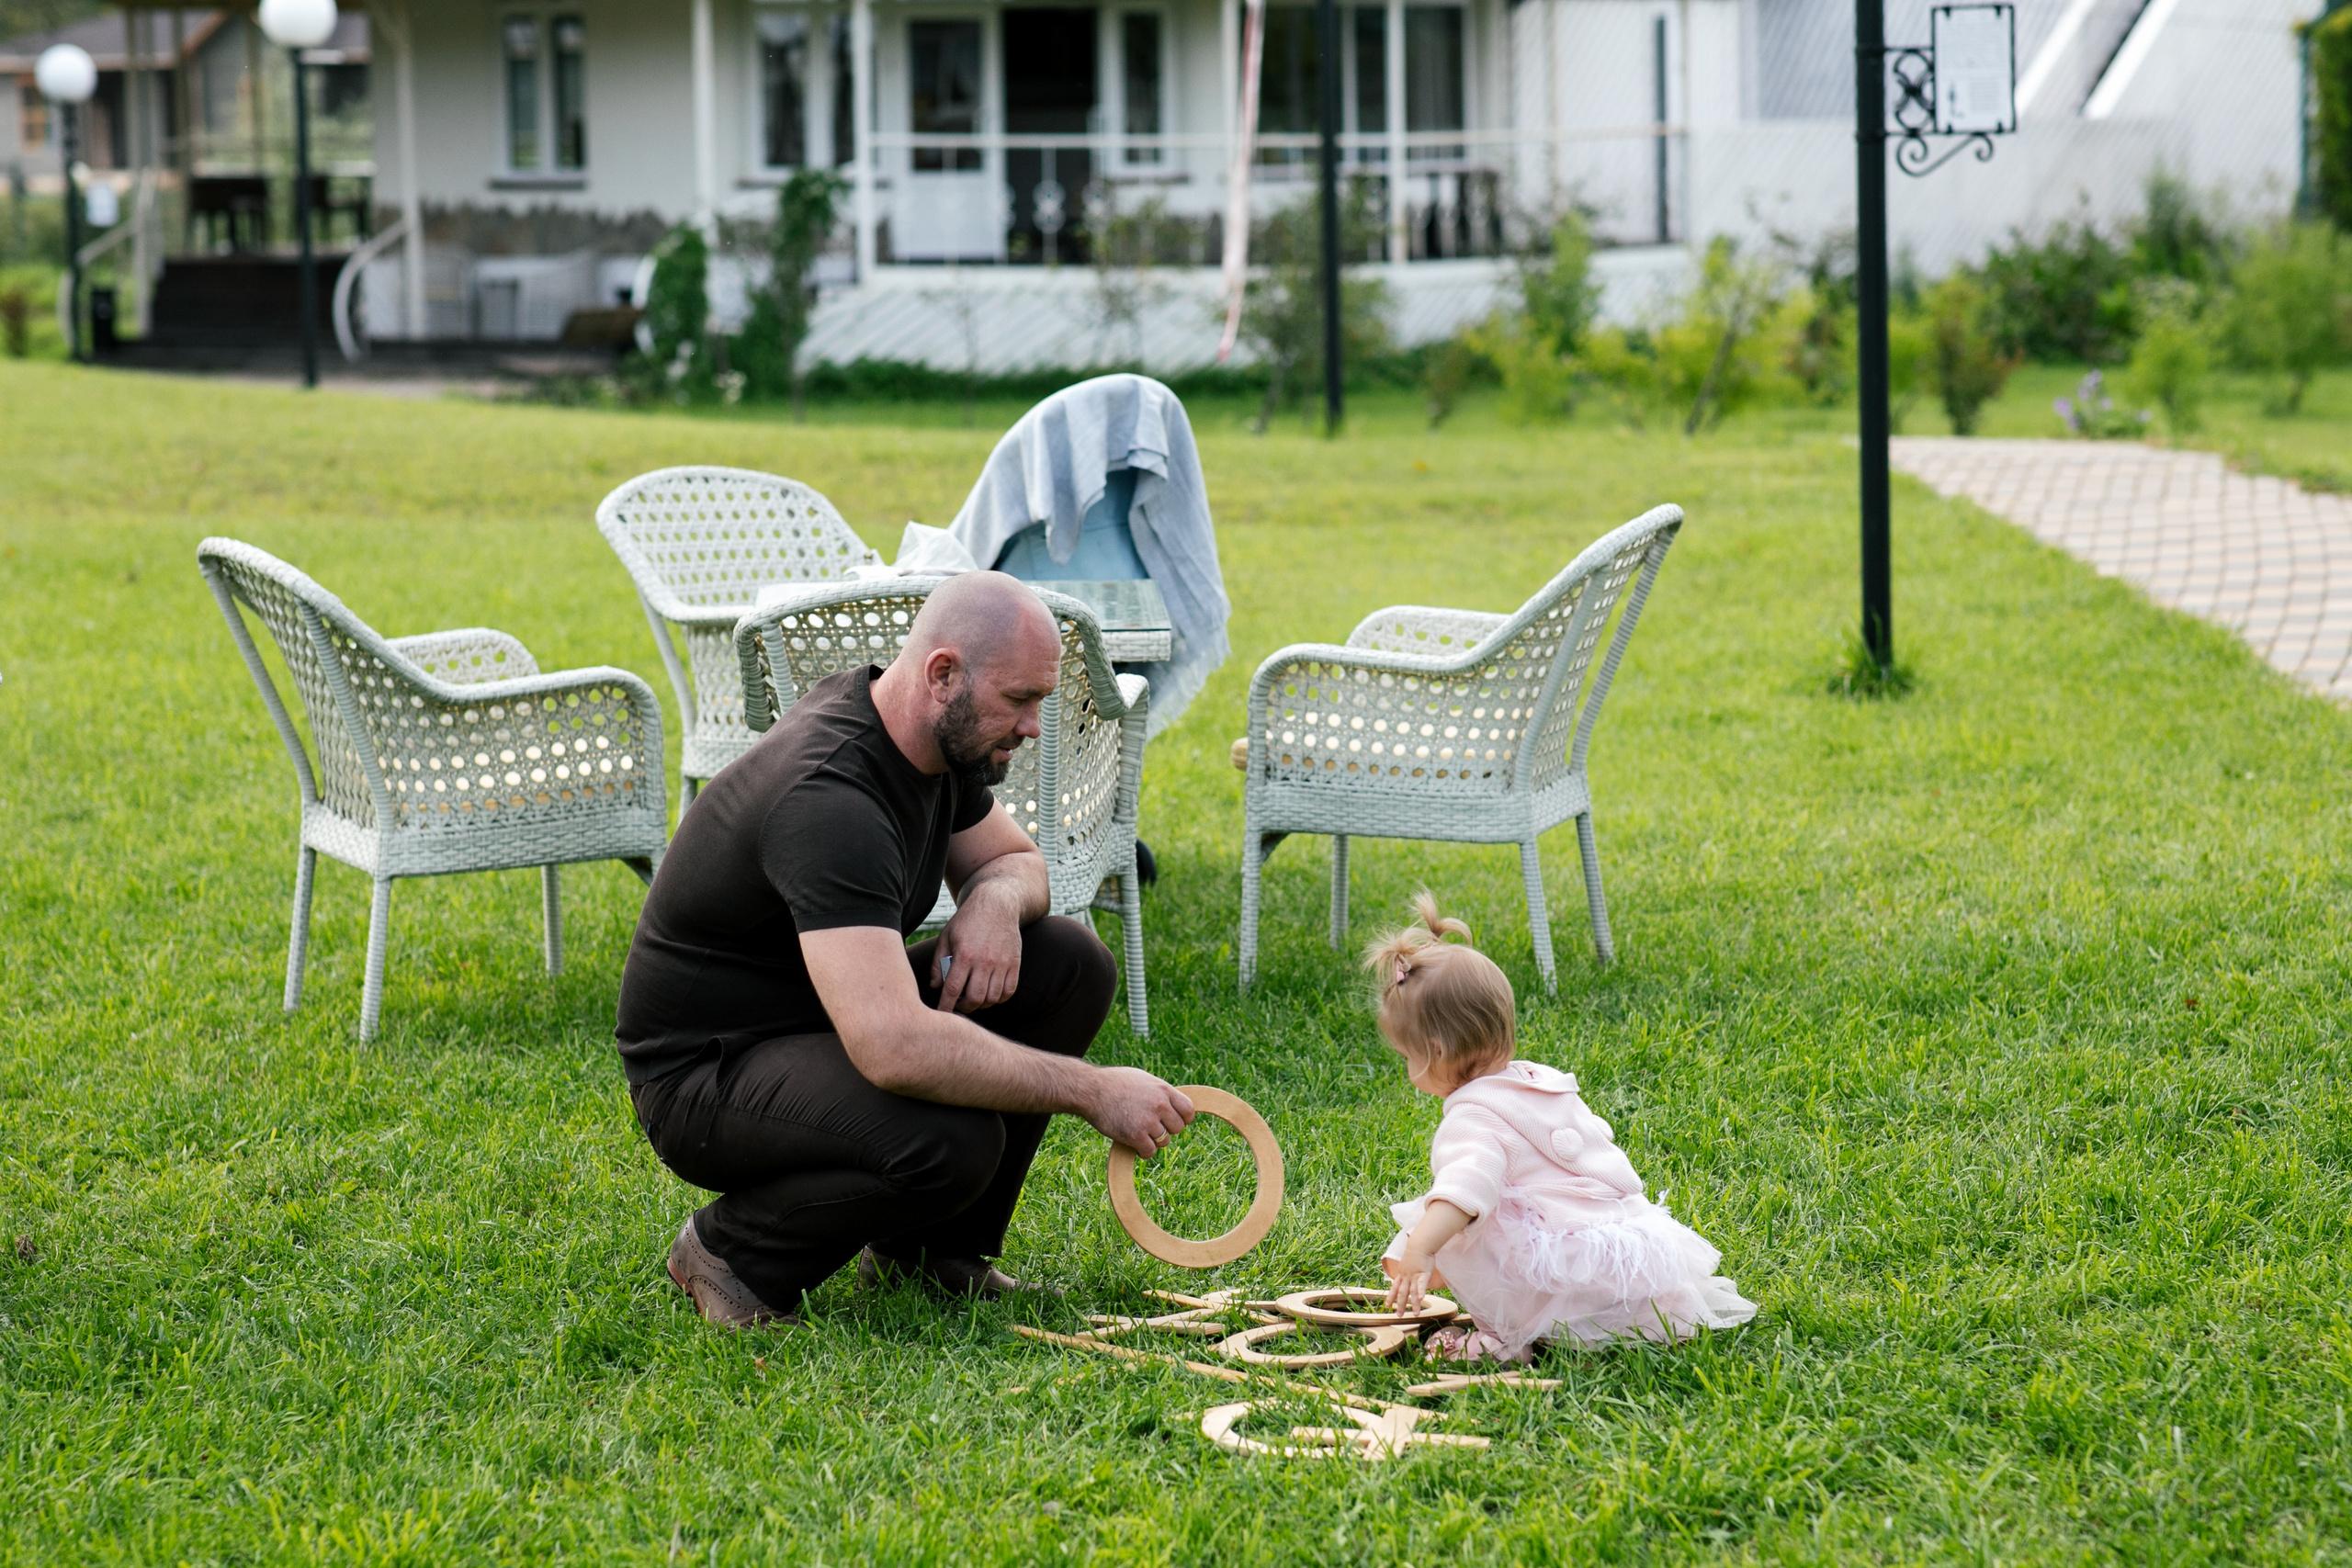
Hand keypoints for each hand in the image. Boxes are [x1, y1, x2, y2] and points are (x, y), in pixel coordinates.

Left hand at [934, 880, 1023, 1012]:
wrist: (998, 904)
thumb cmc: (968, 921)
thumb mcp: (946, 937)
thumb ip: (938, 963)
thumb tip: (935, 986)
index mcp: (964, 954)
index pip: (953, 990)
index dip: (946, 1006)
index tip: (941, 1013)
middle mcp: (984, 961)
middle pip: (975, 998)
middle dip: (964, 1008)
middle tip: (958, 1006)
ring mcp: (1002, 963)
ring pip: (992, 998)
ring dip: (981, 1004)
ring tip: (974, 999)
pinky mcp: (1014, 963)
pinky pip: (1009, 991)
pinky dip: (999, 999)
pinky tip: (990, 994)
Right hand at [1083, 1067, 1193, 1157]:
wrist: (1090, 1089)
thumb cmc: (1114, 1083)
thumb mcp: (1142, 1080)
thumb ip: (1159, 1092)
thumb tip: (1173, 1105)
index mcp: (1163, 1089)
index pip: (1188, 1110)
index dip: (1183, 1118)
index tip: (1172, 1122)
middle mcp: (1160, 1104)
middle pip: (1178, 1128)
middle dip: (1166, 1130)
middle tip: (1150, 1127)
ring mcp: (1148, 1121)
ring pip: (1165, 1141)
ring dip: (1153, 1141)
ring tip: (1138, 1133)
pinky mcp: (1135, 1135)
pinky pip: (1150, 1151)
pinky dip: (1143, 1151)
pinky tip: (1134, 1145)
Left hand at [1386, 1249, 1439, 1312]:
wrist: (1419, 1243)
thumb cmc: (1416, 1250)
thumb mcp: (1409, 1261)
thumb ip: (1409, 1268)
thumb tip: (1411, 1271)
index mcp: (1402, 1273)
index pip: (1394, 1287)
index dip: (1390, 1297)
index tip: (1386, 1306)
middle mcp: (1406, 1276)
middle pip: (1402, 1293)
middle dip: (1400, 1305)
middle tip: (1399, 1315)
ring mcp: (1414, 1275)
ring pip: (1413, 1292)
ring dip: (1414, 1304)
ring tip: (1416, 1314)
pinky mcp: (1423, 1273)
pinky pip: (1422, 1284)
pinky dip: (1421, 1291)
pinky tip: (1422, 1298)